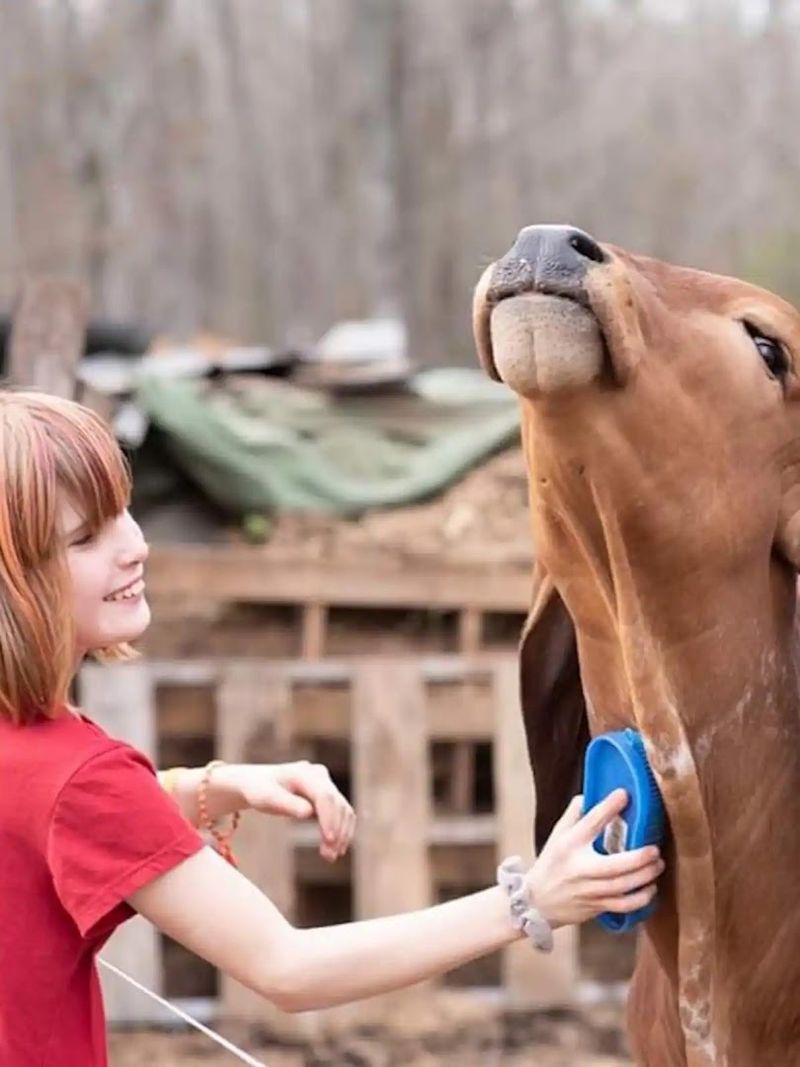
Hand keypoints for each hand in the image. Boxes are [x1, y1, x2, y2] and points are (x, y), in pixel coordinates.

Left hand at [228, 761, 355, 862]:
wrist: (258, 783)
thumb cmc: (259, 790)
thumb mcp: (266, 798)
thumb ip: (286, 804)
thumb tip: (308, 812)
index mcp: (304, 773)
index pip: (325, 796)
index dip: (329, 818)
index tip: (328, 840)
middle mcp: (319, 775)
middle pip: (338, 804)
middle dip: (336, 831)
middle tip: (329, 857)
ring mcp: (325, 783)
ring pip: (343, 809)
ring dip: (341, 834)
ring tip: (330, 857)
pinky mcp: (328, 795)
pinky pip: (341, 813)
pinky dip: (341, 830)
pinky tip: (335, 848)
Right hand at [524, 789, 664, 928]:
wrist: (537, 901)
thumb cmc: (551, 863)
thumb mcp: (557, 834)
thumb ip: (574, 814)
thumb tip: (590, 795)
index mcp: (569, 844)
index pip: (590, 823)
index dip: (608, 807)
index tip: (624, 794)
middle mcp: (580, 868)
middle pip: (614, 865)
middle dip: (639, 858)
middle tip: (655, 848)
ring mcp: (589, 890)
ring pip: (623, 887)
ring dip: (645, 877)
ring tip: (657, 864)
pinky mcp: (597, 907)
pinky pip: (623, 906)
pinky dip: (641, 899)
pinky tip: (650, 889)